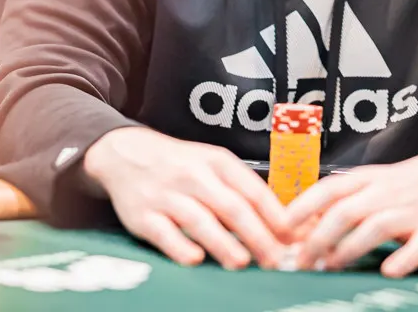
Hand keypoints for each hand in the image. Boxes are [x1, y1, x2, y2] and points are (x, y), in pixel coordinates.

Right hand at [82, 127, 290, 270]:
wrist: (125, 154)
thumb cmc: (179, 165)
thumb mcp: (212, 164)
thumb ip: (242, 190)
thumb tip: (281, 224)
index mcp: (216, 162)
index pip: (252, 190)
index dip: (275, 216)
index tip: (292, 238)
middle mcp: (193, 176)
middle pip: (231, 207)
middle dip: (257, 236)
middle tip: (275, 260)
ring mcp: (167, 196)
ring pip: (199, 220)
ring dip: (223, 244)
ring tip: (242, 263)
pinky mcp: (143, 216)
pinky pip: (164, 234)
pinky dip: (181, 247)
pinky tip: (196, 258)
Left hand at [285, 143, 417, 276]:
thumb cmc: (398, 185)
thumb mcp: (366, 182)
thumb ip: (336, 201)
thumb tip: (297, 225)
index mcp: (365, 179)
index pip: (329, 189)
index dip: (303, 207)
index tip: (282, 226)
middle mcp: (386, 192)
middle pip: (347, 211)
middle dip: (320, 238)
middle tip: (302, 261)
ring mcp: (411, 212)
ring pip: (376, 227)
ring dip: (350, 248)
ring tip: (331, 266)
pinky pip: (417, 247)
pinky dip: (402, 260)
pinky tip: (387, 270)